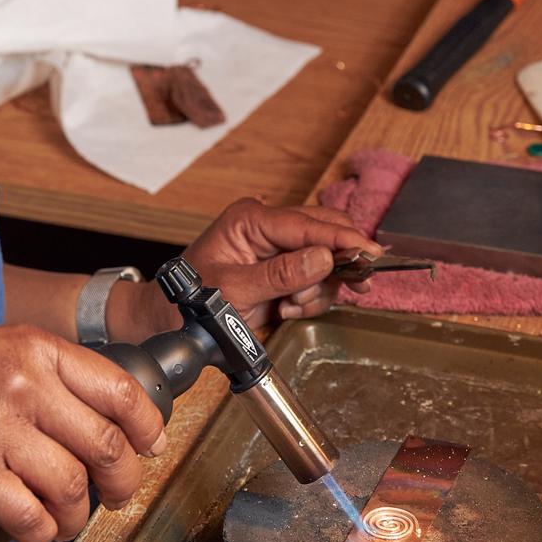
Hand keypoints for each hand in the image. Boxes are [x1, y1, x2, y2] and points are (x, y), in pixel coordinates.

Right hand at [0, 324, 166, 541]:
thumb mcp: (1, 349)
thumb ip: (50, 374)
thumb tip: (107, 415)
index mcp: (38, 350)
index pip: (121, 391)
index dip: (147, 428)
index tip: (151, 448)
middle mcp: (25, 385)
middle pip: (106, 445)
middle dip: (123, 482)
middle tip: (117, 495)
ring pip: (72, 486)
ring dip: (78, 515)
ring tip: (66, 519)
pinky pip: (27, 514)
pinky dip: (39, 532)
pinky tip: (35, 530)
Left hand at [113, 197, 380, 338]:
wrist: (172, 321)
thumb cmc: (191, 301)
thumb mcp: (234, 291)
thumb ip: (279, 275)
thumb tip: (322, 258)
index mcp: (251, 219)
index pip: (308, 223)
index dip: (343, 239)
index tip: (369, 253)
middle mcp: (268, 227)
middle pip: (326, 233)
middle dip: (335, 265)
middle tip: (354, 286)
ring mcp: (278, 247)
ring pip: (326, 259)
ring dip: (317, 289)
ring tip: (289, 307)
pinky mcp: (284, 269)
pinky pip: (317, 279)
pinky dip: (311, 299)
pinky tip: (287, 310)